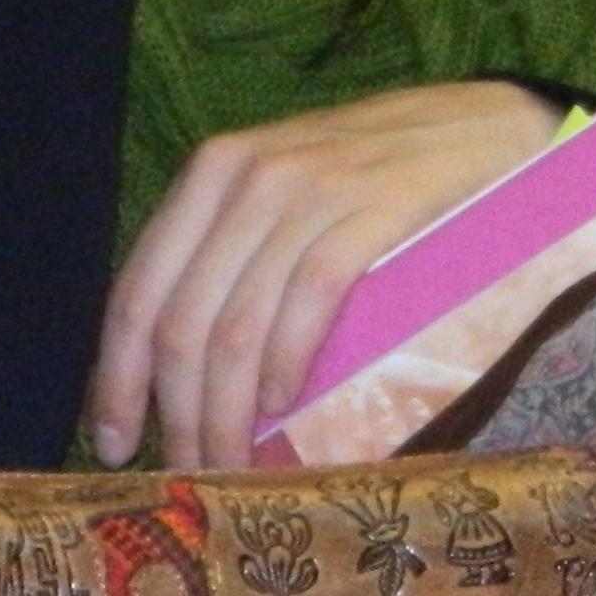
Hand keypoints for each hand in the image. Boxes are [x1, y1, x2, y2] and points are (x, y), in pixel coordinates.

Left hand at [87, 80, 564, 467]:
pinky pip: (309, 299)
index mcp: (212, 171)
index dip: (117, 377)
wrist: (484, 126)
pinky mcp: (372, 208)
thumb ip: (229, 251)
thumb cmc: (375, 172)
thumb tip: (170, 373)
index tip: (112, 442)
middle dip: (178, 413)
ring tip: (234, 459)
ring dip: (229, 411)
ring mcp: (311, 188)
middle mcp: (249, 174)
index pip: (138, 290)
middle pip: (185, 321)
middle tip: (190, 468)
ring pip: (239, 326)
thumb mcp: (282, 190)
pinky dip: (290, 362)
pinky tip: (285, 402)